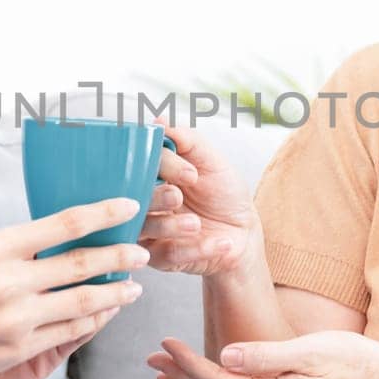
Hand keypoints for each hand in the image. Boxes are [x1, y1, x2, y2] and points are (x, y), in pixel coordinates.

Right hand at [0, 198, 150, 378]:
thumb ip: (12, 252)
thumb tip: (56, 239)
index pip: (64, 222)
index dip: (103, 213)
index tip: (128, 205)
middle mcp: (9, 279)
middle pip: (82, 262)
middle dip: (120, 256)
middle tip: (143, 250)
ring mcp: (16, 316)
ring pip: (84, 301)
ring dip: (115, 293)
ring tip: (135, 287)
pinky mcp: (18, 348)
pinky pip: (69, 332)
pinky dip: (93, 322)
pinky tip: (105, 314)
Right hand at [137, 118, 259, 277]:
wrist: (244, 233)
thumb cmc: (225, 194)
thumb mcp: (212, 162)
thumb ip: (187, 140)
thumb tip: (158, 121)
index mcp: (153, 176)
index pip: (141, 167)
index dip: (163, 167)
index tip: (190, 173)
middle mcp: (146, 202)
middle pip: (134, 199)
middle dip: (157, 198)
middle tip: (178, 197)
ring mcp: (150, 231)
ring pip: (146, 228)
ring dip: (171, 226)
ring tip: (196, 224)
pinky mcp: (161, 258)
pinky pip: (168, 255)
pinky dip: (196, 249)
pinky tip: (222, 243)